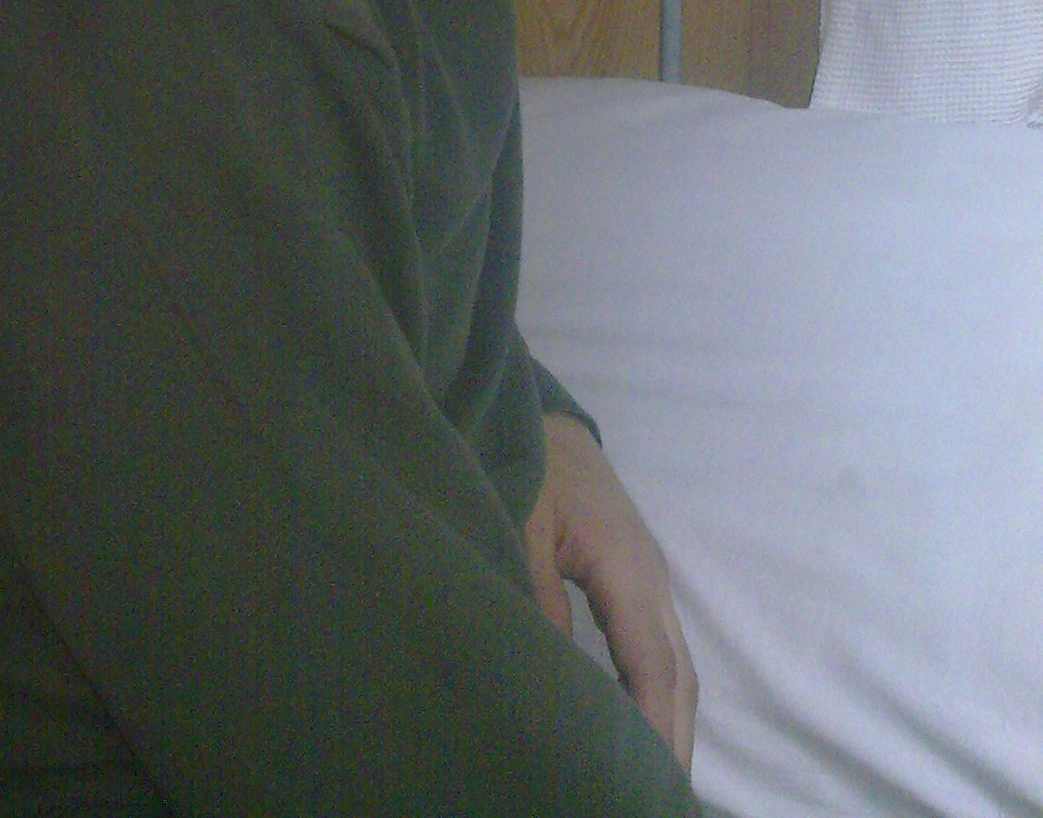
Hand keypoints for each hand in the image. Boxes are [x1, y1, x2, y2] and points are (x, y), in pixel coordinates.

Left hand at [524, 414, 697, 770]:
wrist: (548, 421)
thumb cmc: (531, 465)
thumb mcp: (523, 524)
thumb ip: (538, 593)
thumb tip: (555, 672)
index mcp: (626, 567)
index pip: (652, 664)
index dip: (656, 725)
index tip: (651, 776)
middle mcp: (651, 580)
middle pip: (677, 675)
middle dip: (675, 739)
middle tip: (660, 797)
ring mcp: (651, 579)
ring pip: (675, 665)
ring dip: (672, 721)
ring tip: (655, 777)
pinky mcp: (638, 580)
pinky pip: (660, 649)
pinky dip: (659, 693)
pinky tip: (640, 724)